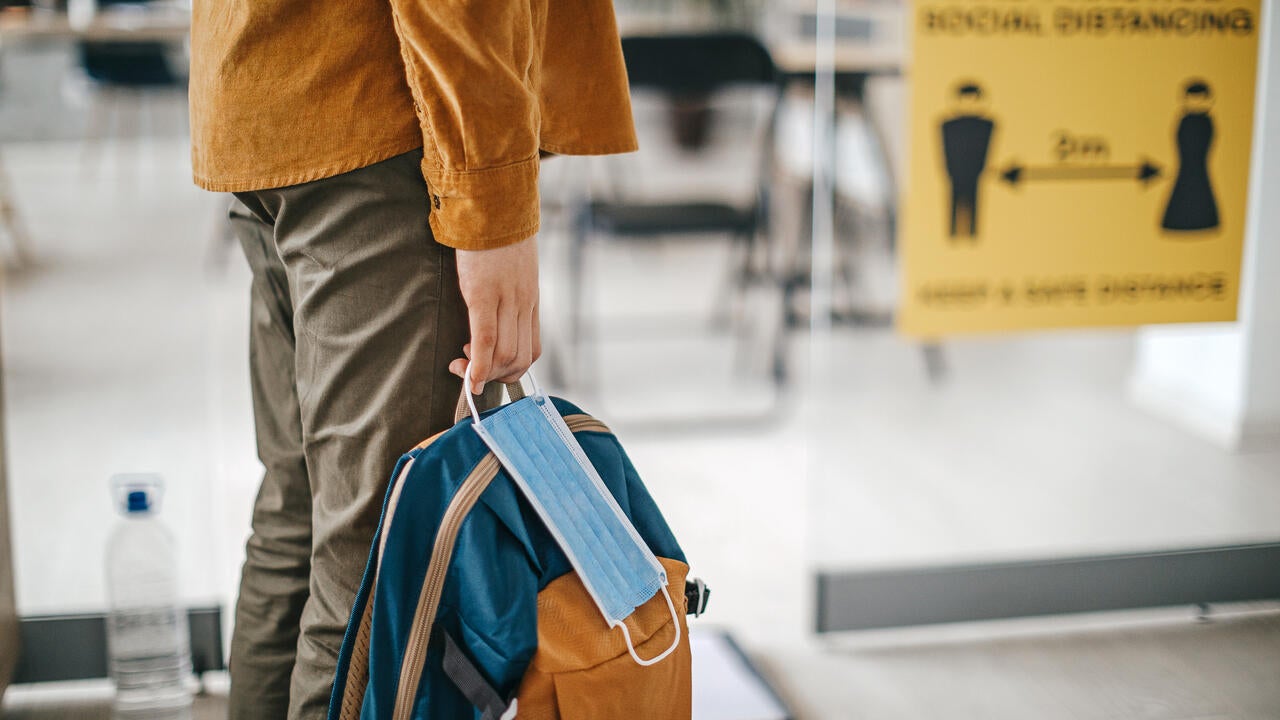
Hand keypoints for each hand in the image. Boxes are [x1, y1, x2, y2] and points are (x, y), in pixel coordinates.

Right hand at [449, 236, 540, 393]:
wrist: (492, 203)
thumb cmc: (496, 233)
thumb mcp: (513, 266)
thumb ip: (509, 292)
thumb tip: (494, 313)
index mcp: (530, 299)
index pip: (531, 351)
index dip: (511, 369)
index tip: (489, 367)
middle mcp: (523, 304)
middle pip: (520, 360)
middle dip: (496, 377)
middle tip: (472, 369)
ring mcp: (506, 300)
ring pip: (506, 355)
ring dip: (485, 372)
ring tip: (464, 363)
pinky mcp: (484, 293)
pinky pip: (486, 338)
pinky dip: (479, 363)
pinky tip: (467, 372)